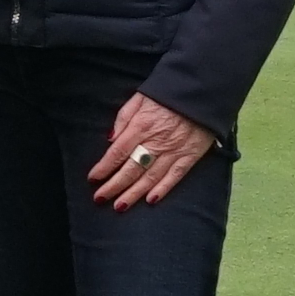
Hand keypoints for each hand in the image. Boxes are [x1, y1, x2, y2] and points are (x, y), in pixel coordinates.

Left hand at [89, 93, 216, 210]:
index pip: (118, 152)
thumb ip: (123, 118)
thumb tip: (111, 140)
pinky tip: (150, 200)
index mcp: (141, 125)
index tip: (93, 178)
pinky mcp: (190, 155)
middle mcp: (156, 141)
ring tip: (119, 206)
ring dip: (134, 193)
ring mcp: (174, 150)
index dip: (104, 167)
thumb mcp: (139, 98)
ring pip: (151, 177)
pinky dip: (163, 189)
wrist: (202, 90)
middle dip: (114, 186)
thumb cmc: (167, 94)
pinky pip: (175, 176)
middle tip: (100, 198)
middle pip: (131, 169)